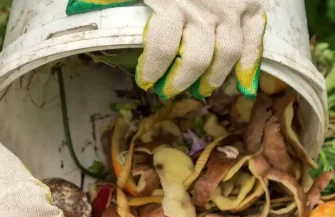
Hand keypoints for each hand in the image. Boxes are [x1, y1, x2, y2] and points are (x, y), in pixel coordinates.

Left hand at [65, 0, 266, 99]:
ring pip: (228, 55)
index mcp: (169, 1)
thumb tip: (78, 7)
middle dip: (182, 80)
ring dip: (214, 78)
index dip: (153, 68)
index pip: (161, 46)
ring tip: (203, 90)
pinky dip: (251, 63)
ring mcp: (230, 8)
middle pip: (196, 58)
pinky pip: (255, 39)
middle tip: (170, 91)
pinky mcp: (250, 5)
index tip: (146, 81)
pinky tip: (241, 83)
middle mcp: (202, 9)